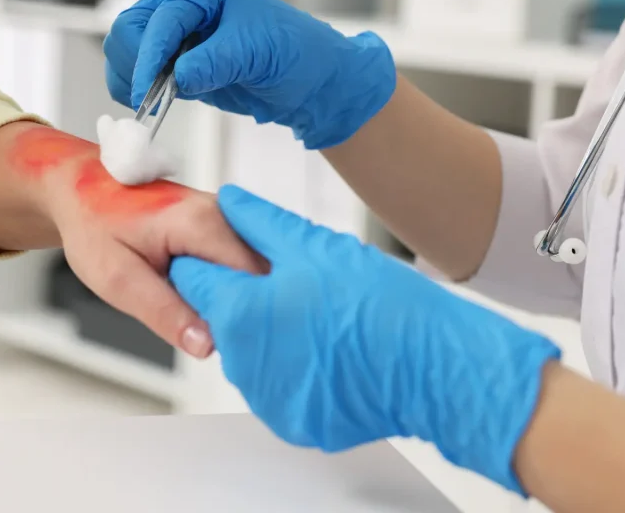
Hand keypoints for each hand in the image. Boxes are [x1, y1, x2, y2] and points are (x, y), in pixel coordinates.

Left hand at [0, 125, 265, 357]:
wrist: (80, 187)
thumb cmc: (92, 223)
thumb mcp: (117, 279)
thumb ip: (164, 312)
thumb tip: (207, 344)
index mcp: (202, 223)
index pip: (254, 279)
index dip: (248, 315)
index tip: (230, 342)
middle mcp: (222, 213)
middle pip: (262, 276)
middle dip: (245, 309)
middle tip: (211, 335)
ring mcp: (224, 217)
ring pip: (254, 271)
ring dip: (236, 299)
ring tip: (202, 316)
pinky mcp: (220, 224)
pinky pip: (240, 263)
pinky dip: (227, 287)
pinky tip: (201, 299)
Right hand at [103, 0, 395, 148]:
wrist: (309, 83)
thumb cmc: (293, 54)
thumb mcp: (256, 54)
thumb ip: (215, 62)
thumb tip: (177, 76)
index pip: (161, 19)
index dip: (148, 56)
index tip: (144, 92)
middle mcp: (183, 4)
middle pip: (130, 29)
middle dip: (135, 64)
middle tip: (150, 99)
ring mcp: (175, 34)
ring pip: (125, 50)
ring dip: (130, 78)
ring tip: (156, 102)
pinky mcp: (173, 62)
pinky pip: (134, 73)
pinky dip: (135, 90)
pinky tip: (154, 104)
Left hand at [169, 185, 560, 492]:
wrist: (432, 368)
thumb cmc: (378, 305)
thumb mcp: (313, 246)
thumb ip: (259, 223)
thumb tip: (230, 201)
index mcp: (237, 313)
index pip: (192, 278)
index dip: (212, 261)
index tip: (235, 257)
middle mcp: (241, 364)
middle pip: (220, 319)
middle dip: (244, 300)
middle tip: (295, 287)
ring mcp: (265, 399)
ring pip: (249, 354)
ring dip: (269, 336)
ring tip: (318, 319)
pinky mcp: (292, 423)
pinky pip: (278, 387)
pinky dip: (295, 370)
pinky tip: (329, 351)